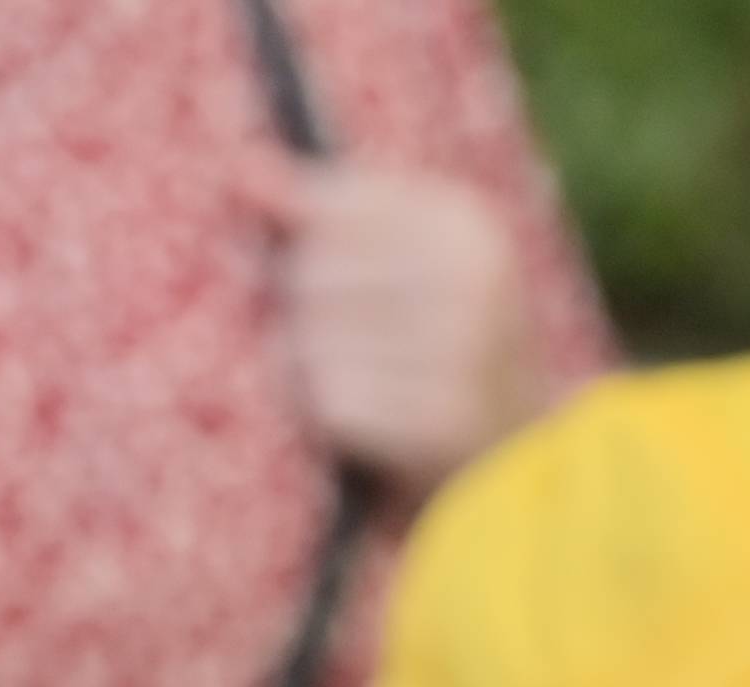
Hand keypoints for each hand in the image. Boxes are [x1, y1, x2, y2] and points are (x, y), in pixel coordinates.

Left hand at [247, 157, 540, 490]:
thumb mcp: (403, 258)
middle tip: (357, 341)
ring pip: (314, 341)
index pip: (334, 207)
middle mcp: (472, 282)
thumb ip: (325, 210)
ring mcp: (462, 353)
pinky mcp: (439, 422)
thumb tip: (242, 170)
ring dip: (316, 367)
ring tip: (363, 379)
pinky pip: (332, 403)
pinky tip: (367, 419)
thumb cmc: (434, 340)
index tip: (342, 277)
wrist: (507, 453)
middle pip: (312, 273)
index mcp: (466, 227)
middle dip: (309, 310)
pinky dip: (333, 416)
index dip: (310, 245)